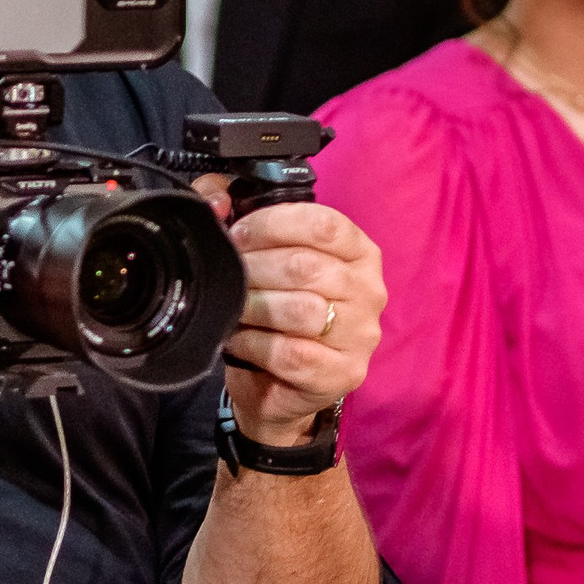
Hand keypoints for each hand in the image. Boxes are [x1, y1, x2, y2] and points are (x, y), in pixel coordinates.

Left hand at [193, 177, 383, 444]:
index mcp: (358, 253)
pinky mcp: (343, 373)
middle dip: (252, 269)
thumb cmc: (271, 315)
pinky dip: (253, 344)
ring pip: (300, 309)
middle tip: (227, 277)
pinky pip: (291, 352)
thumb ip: (235, 214)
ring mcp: (361, 335)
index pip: (324, 223)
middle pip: (306, 266)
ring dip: (251, 307)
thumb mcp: (260, 258)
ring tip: (233, 310)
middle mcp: (369, 290)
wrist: (275, 386)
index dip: (270, 225)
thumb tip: (215, 197)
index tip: (236, 235)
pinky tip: (239, 341)